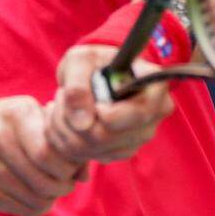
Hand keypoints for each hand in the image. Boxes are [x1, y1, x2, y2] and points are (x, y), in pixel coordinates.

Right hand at [0, 96, 83, 215]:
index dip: (68, 165)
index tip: (70, 166)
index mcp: (14, 113)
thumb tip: (84, 173)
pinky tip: (30, 194)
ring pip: (37, 198)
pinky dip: (35, 206)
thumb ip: (58, 138)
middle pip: (46, 179)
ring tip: (47, 187)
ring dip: (50, 197)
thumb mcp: (25, 117)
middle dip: (63, 185)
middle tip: (64, 181)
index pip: (50, 153)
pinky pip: (23, 210)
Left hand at [46, 47, 172, 163]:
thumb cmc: (91, 62)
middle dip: (73, 119)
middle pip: (107, 136)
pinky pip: (87, 155)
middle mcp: (153, 115)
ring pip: (92, 148)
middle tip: (61, 96)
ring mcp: (138, 137)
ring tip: (60, 104)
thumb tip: (82, 124)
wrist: (90, 75)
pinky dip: (66, 139)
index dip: (110, 114)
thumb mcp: (80, 60)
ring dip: (64, 128)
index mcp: (154, 86)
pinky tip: (65, 119)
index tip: (95, 105)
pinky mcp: (120, 151)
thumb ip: (78, 85)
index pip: (140, 113)